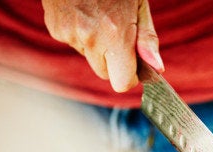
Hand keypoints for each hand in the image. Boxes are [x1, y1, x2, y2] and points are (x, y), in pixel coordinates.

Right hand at [42, 0, 163, 91]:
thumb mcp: (138, 4)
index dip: (130, 77)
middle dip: (113, 61)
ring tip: (98, 13)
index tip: (134, 66)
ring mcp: (69, 35)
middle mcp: (90, 39)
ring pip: (89, 57)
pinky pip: (74, 42)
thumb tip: (157, 69)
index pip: (122, 82)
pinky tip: (83, 10)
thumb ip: (146, 39)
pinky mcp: (56, 29)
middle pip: (104, 74)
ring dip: (96, 44)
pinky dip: (80, 32)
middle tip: (117, 32)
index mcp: (115, 34)